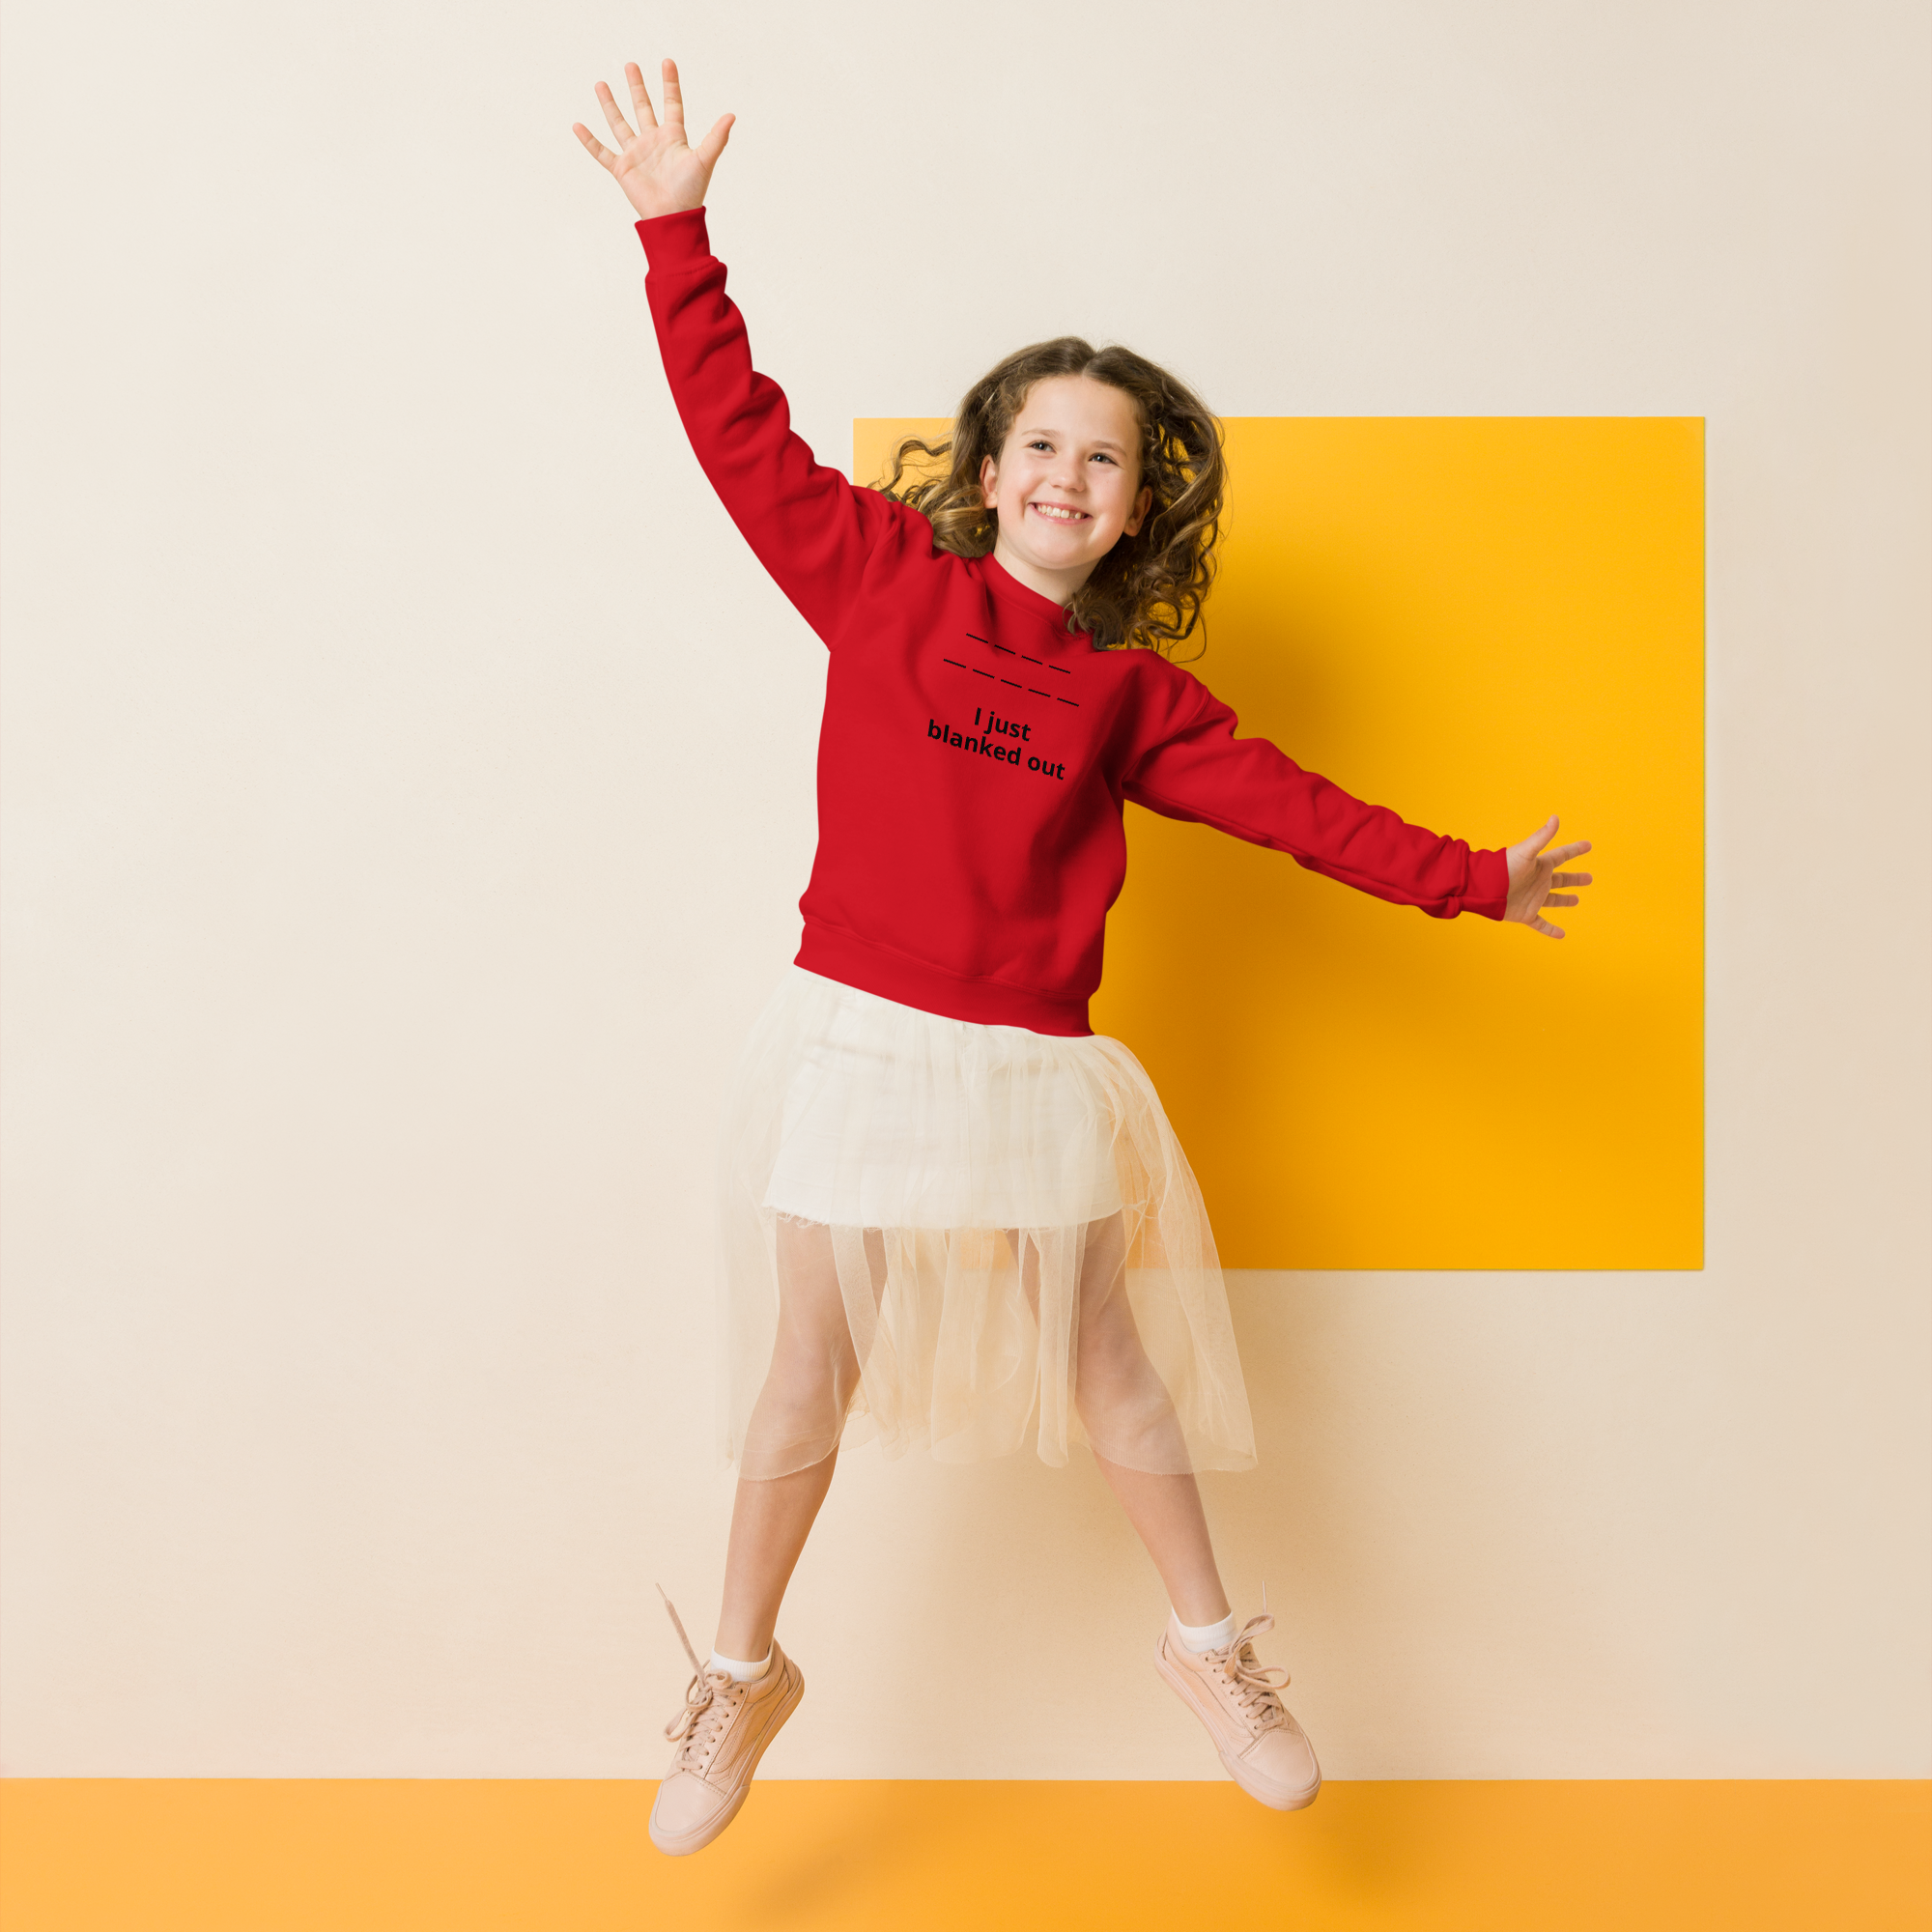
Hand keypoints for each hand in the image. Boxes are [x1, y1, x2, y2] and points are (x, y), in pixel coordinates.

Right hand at [571, 59, 732, 222]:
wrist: (673, 217)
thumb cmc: (691, 192)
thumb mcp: (705, 160)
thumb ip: (716, 138)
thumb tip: (732, 115)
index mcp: (673, 137)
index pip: (671, 104)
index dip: (670, 84)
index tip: (667, 62)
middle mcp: (653, 142)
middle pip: (643, 108)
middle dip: (637, 87)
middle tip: (631, 65)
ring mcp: (636, 154)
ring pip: (619, 123)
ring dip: (610, 104)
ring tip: (601, 84)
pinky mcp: (622, 169)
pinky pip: (602, 152)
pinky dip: (589, 140)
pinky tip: (577, 125)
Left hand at [1504, 815, 1592, 937]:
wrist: (1483, 888)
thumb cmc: (1503, 868)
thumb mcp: (1526, 852)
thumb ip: (1541, 836)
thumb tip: (1556, 817)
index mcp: (1540, 865)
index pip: (1562, 855)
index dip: (1575, 850)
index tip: (1588, 845)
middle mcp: (1538, 881)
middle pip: (1561, 879)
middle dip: (1575, 879)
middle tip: (1589, 878)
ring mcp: (1533, 898)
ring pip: (1553, 900)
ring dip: (1565, 900)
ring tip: (1576, 900)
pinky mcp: (1526, 914)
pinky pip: (1541, 923)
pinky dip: (1551, 930)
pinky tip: (1562, 935)